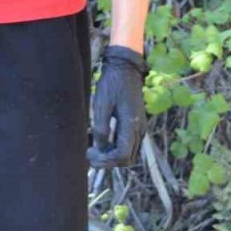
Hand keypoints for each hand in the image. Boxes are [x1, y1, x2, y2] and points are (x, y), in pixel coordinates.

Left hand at [88, 45, 147, 168]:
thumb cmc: (112, 84)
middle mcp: (139, 129)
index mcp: (131, 124)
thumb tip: (100, 147)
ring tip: (95, 151)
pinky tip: (103, 144)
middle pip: (127, 159)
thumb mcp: (101, 103)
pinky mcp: (137, 125)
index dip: (105, 160)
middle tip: (90, 155)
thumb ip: (101, 126)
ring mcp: (140, 128)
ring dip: (113, 157)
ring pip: (130, 154)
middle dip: (108, 161)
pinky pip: (130, 146)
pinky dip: (117, 150)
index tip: (89, 154)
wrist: (125, 69)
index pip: (122, 155)